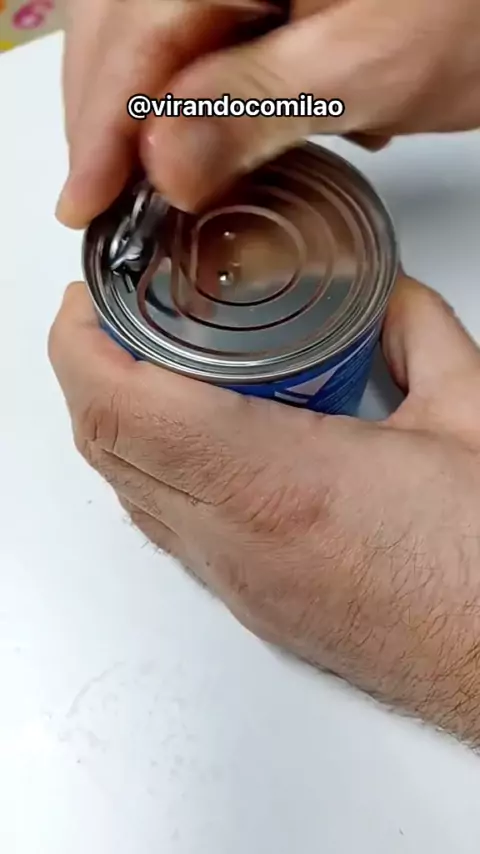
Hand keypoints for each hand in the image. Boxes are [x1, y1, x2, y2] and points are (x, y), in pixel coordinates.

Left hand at [49, 274, 479, 743]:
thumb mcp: (468, 419)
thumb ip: (420, 336)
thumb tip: (391, 299)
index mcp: (282, 485)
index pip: (128, 409)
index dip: (84, 345)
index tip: (88, 301)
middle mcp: (239, 542)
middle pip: (108, 449)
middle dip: (87, 371)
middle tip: (111, 319)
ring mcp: (236, 581)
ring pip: (128, 491)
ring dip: (119, 420)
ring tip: (150, 366)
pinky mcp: (251, 602)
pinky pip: (167, 527)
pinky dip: (155, 467)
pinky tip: (199, 437)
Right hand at [57, 0, 479, 222]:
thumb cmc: (475, 12)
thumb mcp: (362, 70)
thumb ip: (252, 109)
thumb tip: (163, 165)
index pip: (140, 33)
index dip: (104, 126)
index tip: (86, 199)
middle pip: (125, 24)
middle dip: (105, 117)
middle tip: (98, 197)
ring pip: (149, 28)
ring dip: (132, 105)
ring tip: (128, 174)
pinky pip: (190, 27)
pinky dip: (175, 85)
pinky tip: (184, 129)